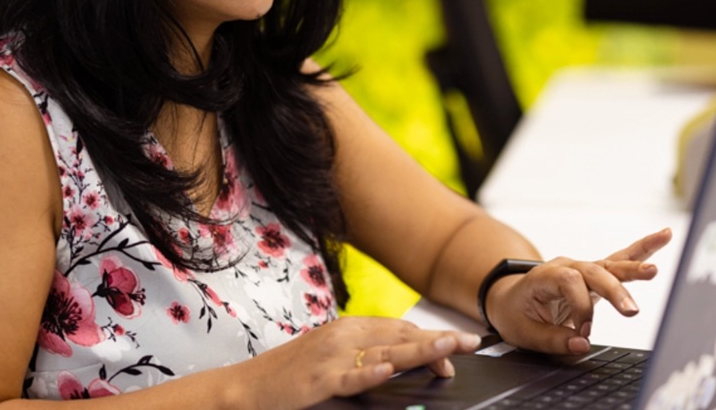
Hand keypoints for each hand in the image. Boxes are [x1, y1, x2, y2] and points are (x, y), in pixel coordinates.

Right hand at [241, 316, 481, 407]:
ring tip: (447, 349)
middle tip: (470, 342)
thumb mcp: (331, 358)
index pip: (400, 327)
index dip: (431, 336)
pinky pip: (349, 377)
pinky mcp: (317, 380)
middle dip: (437, 340)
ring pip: (383, 351)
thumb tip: (401, 361)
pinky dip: (370, 372)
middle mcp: (343, 336)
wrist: (245, 388)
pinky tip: (390, 370)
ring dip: (418, 350)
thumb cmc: (289, 376)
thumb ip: (364, 356)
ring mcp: (330, 357)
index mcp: (348, 329)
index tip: (460, 343)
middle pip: (400, 334)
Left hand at [486, 227, 672, 354]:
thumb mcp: (523, 332)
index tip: (582, 332)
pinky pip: (620, 261)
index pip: (569, 283)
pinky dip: (642, 250)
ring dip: (635, 266)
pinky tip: (664, 236)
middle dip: (614, 292)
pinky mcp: (596, 275)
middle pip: (594, 272)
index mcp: (544, 276)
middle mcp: (566, 266)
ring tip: (656, 269)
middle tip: (631, 310)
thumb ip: (554, 339)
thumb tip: (582, 344)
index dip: (580, 308)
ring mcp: (583, 268)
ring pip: (612, 264)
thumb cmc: (515, 313)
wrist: (510, 297)